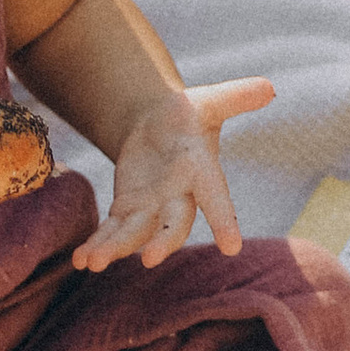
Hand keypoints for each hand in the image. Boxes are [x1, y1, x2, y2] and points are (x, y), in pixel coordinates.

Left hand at [77, 79, 273, 271]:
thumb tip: (269, 87)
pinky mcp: (126, 209)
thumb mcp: (208, 100)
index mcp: (200, 170)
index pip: (215, 196)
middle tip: (150, 259)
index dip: (224, 220)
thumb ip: (236, 96)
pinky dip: (97, 245)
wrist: (158, 127)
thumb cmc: (187, 115)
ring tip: (92, 263)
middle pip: (174, 223)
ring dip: (115, 248)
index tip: (232, 247)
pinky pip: (111, 231)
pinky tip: (80, 261)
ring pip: (135, 233)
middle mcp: (178, 196)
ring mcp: (151, 208)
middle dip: (163, 241)